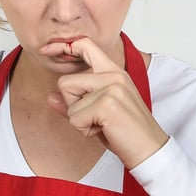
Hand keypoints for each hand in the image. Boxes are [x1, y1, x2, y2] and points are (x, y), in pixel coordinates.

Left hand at [40, 36, 168, 168]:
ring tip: (102, 124)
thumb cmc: (126, 132)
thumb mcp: (97, 114)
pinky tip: (104, 130)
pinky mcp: (107, 104)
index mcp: (114, 72)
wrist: (149, 150)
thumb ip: (74, 103)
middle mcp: (113, 75)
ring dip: (79, 120)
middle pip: (66, 82)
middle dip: (71, 105)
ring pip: (69, 102)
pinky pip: (74, 118)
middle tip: (94, 117)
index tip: (46, 50)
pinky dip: (84, 130)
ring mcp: (111, 88)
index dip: (63, 46)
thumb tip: (50, 97)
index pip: (85, 45)